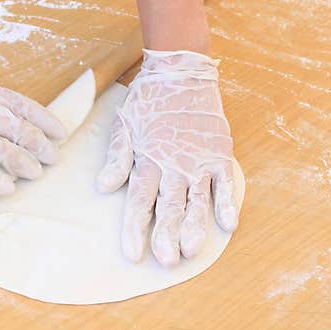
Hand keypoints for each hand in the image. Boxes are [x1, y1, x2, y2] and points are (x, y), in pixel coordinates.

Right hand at [0, 67, 65, 193]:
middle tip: (51, 159)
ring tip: (34, 174)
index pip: (22, 105)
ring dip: (25, 165)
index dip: (45, 121)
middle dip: (41, 147)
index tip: (59, 134)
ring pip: (4, 153)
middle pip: (19, 131)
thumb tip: (8, 121)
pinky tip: (6, 189)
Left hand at [96, 50, 238, 266]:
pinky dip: (227, 203)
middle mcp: (174, 164)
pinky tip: (227, 225)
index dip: (136, 229)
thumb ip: (117, 157)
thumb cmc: (148, 100)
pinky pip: (225, 182)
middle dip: (168, 235)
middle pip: (170, 206)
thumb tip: (103, 187)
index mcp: (147, 159)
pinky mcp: (219, 153)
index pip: (140, 200)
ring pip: (197, 200)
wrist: (180, 68)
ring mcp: (199, 159)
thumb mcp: (124, 124)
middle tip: (166, 261)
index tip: (133, 254)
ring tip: (192, 251)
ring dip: (196, 226)